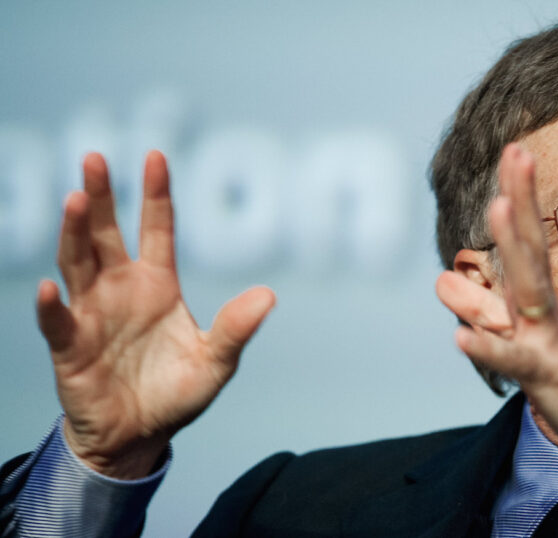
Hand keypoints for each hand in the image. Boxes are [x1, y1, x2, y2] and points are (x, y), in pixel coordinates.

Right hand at [36, 151, 274, 478]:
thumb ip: (236, 329)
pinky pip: (58, 323)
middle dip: (101, 197)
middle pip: (107, 233)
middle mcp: (121, 290)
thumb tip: (269, 295)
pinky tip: (50, 290)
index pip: (156, 229)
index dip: (156, 194)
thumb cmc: (176, 394)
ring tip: (75, 199)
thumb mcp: (216, 362)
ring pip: (77, 263)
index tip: (156, 156)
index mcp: (158, 285)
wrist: (140, 436)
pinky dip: (52, 307)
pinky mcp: (70, 348)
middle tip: (95, 158)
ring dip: (74, 233)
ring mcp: (92, 314)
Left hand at [436, 143, 557, 491]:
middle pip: (530, 249)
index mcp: (541, 300)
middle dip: (521, 199)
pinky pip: (517, 363)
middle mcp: (546, 312)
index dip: (519, 197)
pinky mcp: (550, 379)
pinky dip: (491, 350)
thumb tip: (441, 280)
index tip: (514, 151)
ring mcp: (550, 341)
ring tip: (495, 208)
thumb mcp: (519, 338)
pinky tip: (462, 339)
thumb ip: (481, 309)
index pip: (526, 241)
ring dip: (512, 250)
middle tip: (517, 151)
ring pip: (529, 292)